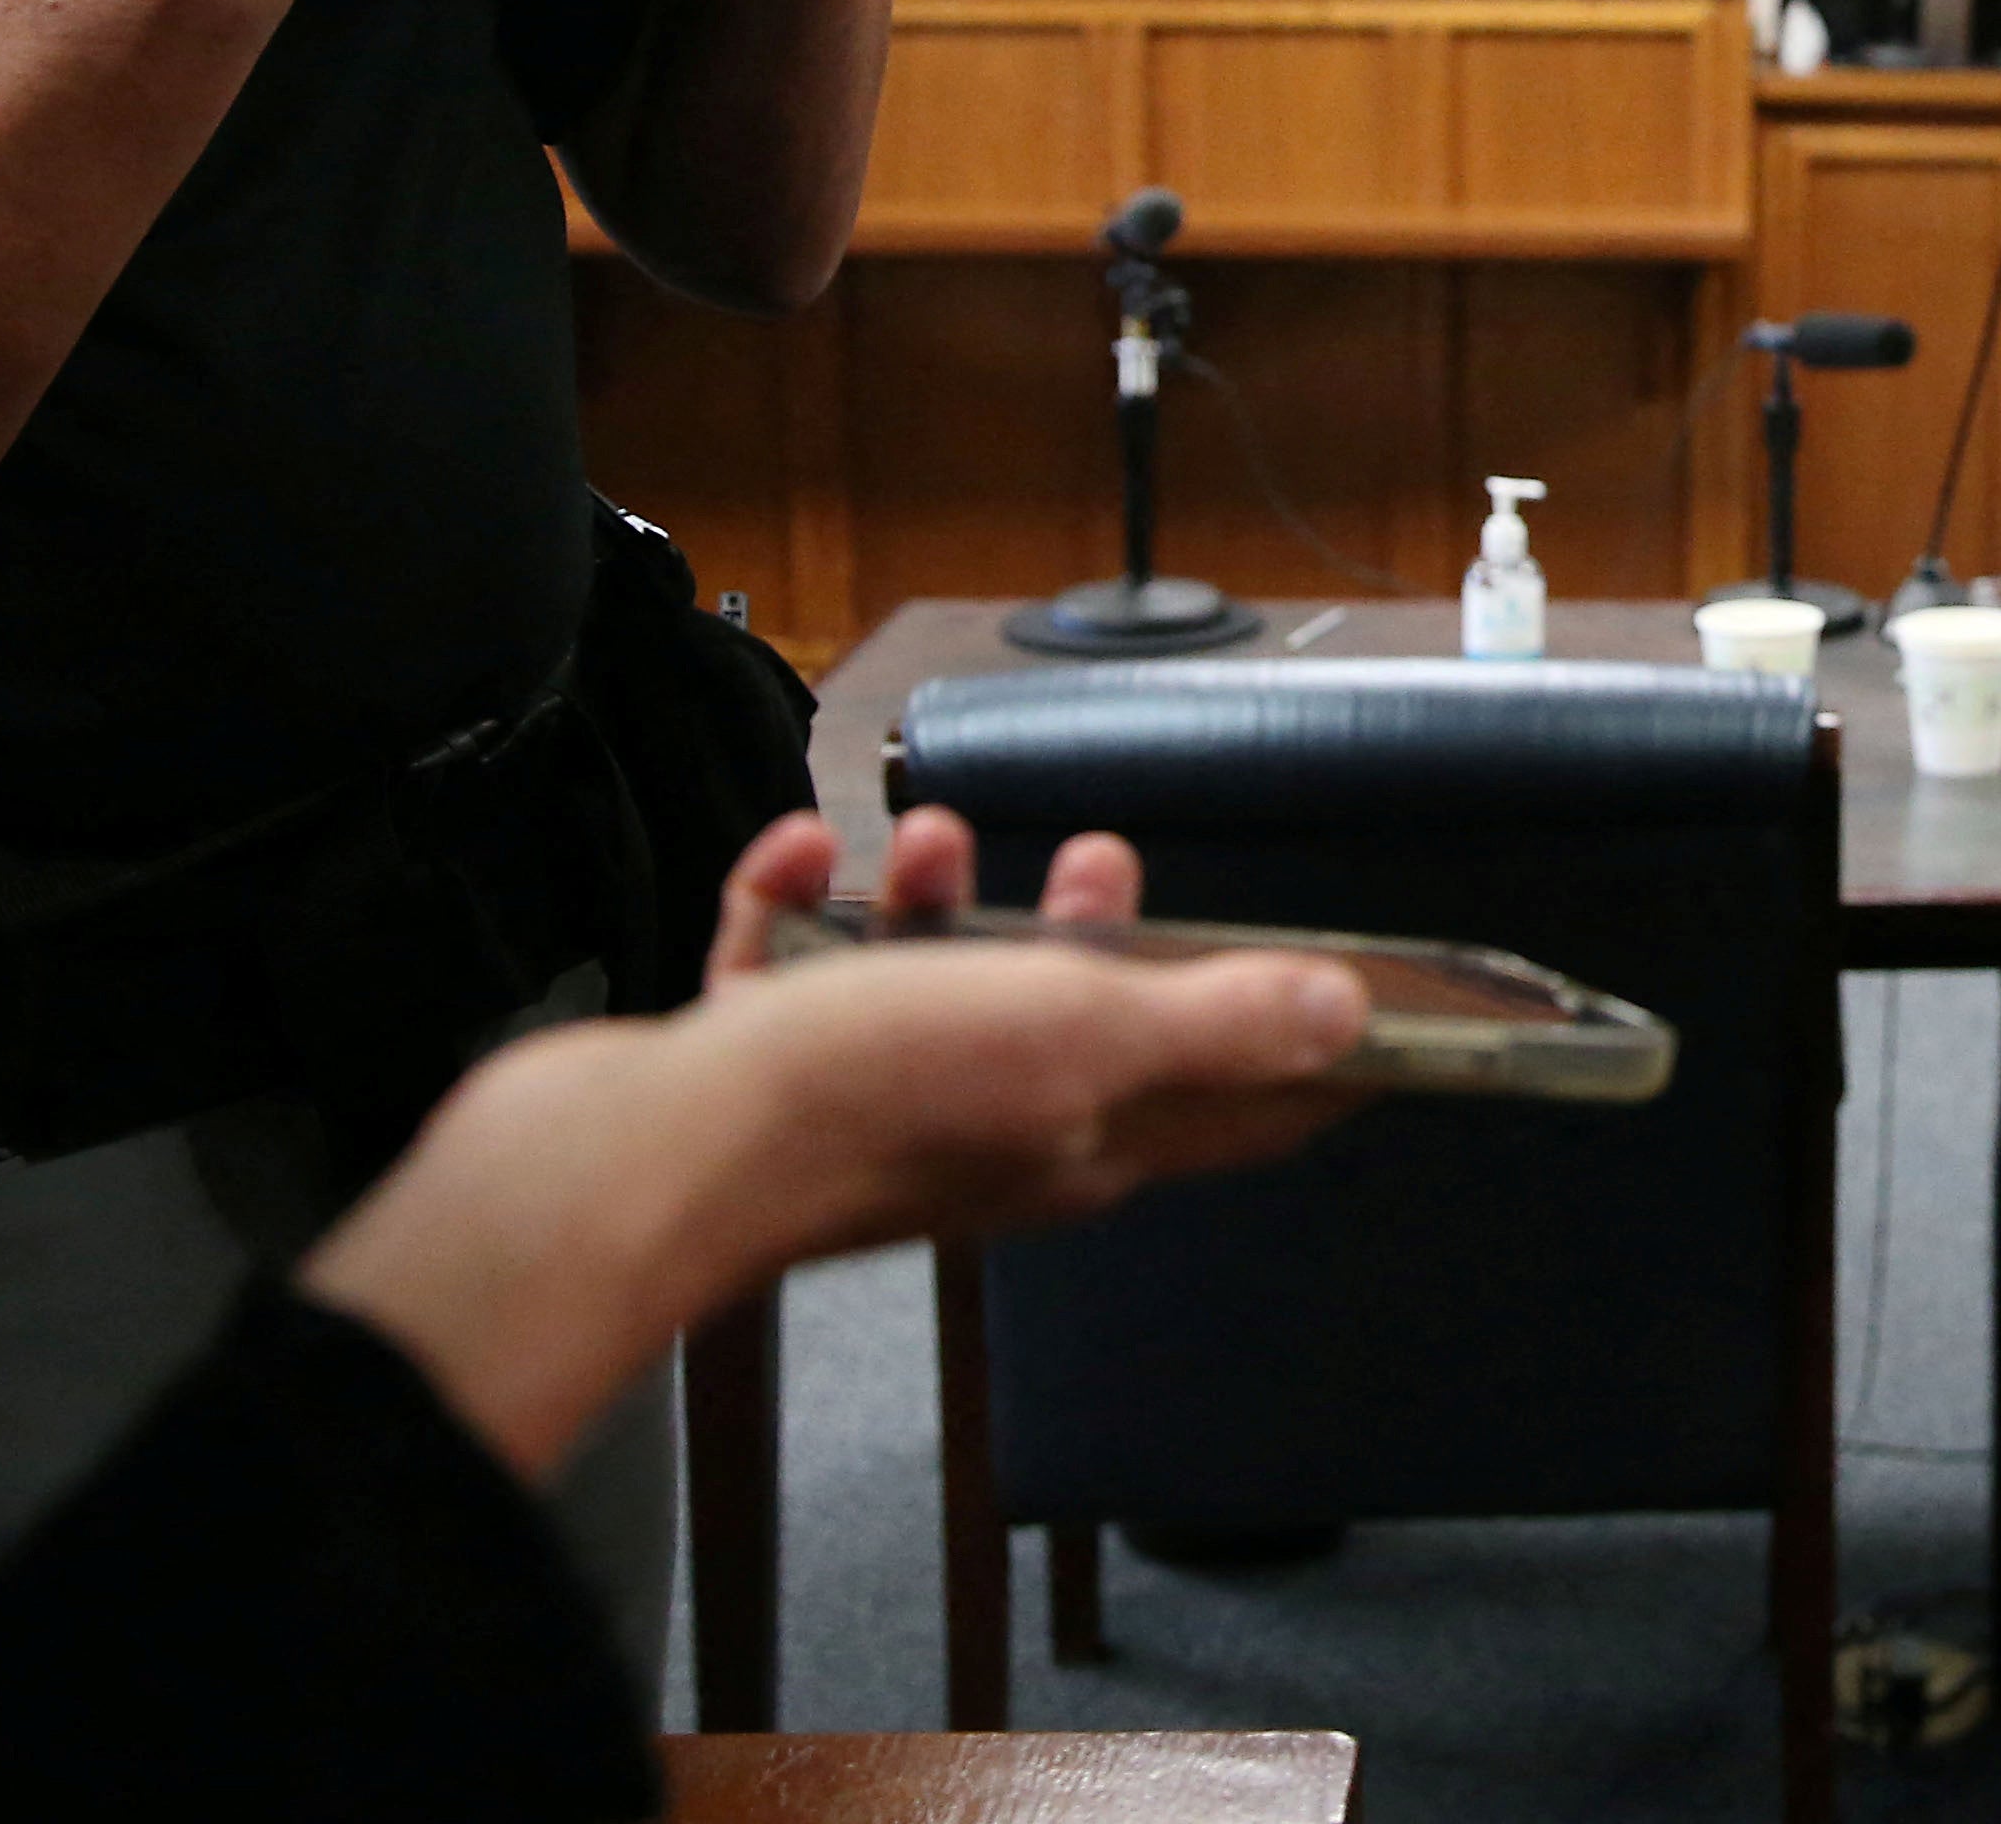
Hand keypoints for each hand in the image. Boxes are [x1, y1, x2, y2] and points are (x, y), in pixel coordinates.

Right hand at [299, 803, 1367, 1477]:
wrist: (637, 1164)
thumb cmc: (856, 1103)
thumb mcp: (1077, 1033)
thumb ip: (1211, 1022)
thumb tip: (1343, 1018)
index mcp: (1078, 1137)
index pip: (1230, 1107)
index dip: (1304, 1057)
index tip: (1363, 1001)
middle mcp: (984, 1134)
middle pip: (1077, 1031)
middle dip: (1097, 937)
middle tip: (1096, 859)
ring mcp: (867, 1109)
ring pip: (929, 990)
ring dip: (937, 903)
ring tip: (928, 836)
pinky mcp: (758, 1079)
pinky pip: (795, 974)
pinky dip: (799, 907)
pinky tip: (799, 857)